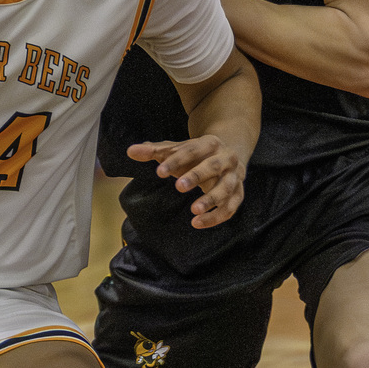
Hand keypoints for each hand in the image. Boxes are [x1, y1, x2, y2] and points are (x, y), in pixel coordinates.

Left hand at [128, 135, 245, 228]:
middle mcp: (226, 158)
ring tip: (193, 211)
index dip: (176, 160)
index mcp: (210, 143)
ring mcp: (234, 176)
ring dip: (211, 200)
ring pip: (226, 189)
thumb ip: (154, 151)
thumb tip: (130, 151)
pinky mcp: (238, 193)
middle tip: (178, 187)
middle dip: (197, 176)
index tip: (159, 172)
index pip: (192, 150)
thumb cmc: (197, 154)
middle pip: (213, 166)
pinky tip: (198, 223)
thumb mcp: (177, 150)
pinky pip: (231, 207)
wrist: (229, 153)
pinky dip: (216, 217)